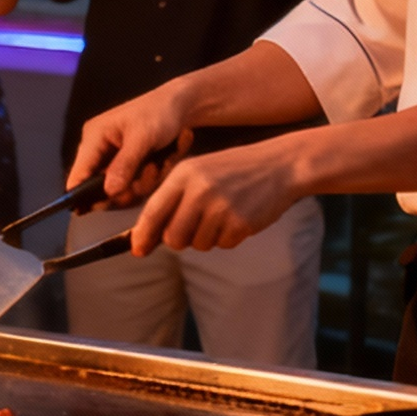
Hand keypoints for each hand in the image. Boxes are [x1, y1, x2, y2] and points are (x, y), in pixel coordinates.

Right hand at [68, 85, 192, 205]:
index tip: (91, 211)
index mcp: (95, 136)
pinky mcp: (128, 164)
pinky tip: (161, 164)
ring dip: (143, 182)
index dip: (80, 195)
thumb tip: (109, 191)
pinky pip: (133, 184)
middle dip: (127, 188)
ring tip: (160, 164)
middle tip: (150, 173)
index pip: (78, 173)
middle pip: (100, 187)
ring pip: (121, 189)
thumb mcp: (143, 137)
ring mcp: (114, 158)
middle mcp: (99, 149)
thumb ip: (125, 164)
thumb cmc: (159, 112)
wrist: (180, 106)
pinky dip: (148, 179)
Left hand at [129, 139, 302, 255]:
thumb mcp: (198, 172)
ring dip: (206, 238)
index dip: (143, 235)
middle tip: (192, 229)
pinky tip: (237, 217)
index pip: (153, 212)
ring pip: (198, 244)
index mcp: (184, 174)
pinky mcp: (240, 224)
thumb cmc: (232, 171)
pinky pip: (222, 245)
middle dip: (179, 240)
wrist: (278, 165)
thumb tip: (146, 236)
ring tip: (220, 215)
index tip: (138, 249)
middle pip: (173, 237)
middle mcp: (199, 191)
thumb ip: (173, 199)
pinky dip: (227, 238)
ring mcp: (221, 208)